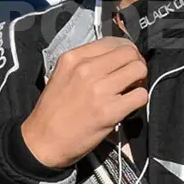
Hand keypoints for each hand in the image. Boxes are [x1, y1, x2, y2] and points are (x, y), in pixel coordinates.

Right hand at [21, 37, 147, 168]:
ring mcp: (99, 89)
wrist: (43, 141)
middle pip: (130, 53)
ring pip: (139, 70)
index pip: (113, 41)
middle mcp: (86, 69)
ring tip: (130, 90)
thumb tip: (114, 59)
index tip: (124, 62)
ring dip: (140, 80)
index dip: (125, 51)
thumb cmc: (52, 111)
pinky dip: (139, 100)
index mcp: (74, 57)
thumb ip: (85, 63)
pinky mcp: (109, 111)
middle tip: (132, 76)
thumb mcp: (61, 75)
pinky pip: (140, 95)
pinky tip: (128, 105)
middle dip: (136, 63)